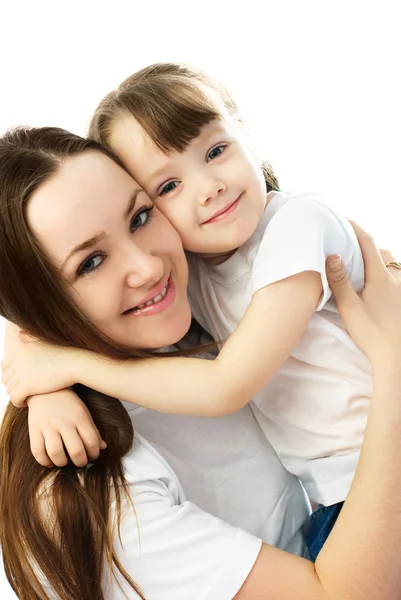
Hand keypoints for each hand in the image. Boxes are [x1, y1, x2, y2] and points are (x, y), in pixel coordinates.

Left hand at [1, 333, 79, 406]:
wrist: (77, 363)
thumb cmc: (65, 352)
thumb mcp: (44, 339)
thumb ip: (29, 337)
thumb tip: (19, 334)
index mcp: (20, 349)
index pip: (5, 365)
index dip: (10, 374)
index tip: (18, 380)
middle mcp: (18, 360)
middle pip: (6, 378)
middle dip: (12, 385)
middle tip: (21, 390)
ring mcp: (21, 373)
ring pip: (10, 389)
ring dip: (15, 394)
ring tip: (24, 397)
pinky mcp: (27, 386)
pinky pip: (15, 397)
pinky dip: (17, 402)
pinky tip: (25, 404)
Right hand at [27, 389, 106, 467]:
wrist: (45, 388)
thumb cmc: (68, 403)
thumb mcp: (84, 412)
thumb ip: (93, 430)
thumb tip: (103, 447)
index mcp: (80, 417)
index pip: (92, 441)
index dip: (94, 454)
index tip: (92, 456)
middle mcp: (64, 422)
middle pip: (76, 450)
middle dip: (80, 462)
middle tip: (80, 462)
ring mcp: (48, 425)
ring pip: (56, 453)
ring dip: (62, 463)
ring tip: (64, 461)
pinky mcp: (34, 429)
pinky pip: (37, 451)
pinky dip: (44, 461)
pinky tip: (50, 461)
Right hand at [326, 221, 400, 366]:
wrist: (395, 358)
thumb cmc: (372, 334)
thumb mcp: (350, 307)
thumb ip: (340, 281)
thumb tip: (332, 254)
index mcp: (380, 278)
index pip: (367, 244)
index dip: (355, 228)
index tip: (344, 219)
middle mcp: (395, 279)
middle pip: (382, 252)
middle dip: (367, 245)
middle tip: (349, 245)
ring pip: (393, 265)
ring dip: (379, 259)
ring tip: (363, 264)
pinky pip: (397, 278)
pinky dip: (386, 273)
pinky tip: (376, 285)